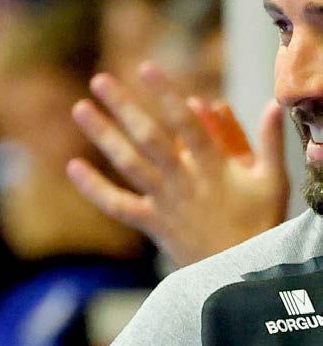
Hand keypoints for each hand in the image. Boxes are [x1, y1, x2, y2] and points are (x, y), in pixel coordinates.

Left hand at [66, 62, 287, 266]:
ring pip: (129, 164)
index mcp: (213, 166)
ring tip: (80, 108)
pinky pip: (118, 205)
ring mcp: (164, 201)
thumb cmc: (260, 223)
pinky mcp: (151, 222)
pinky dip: (94, 188)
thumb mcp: (272, 181)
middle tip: (99, 79)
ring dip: (103, 135)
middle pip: (149, 137)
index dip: (166, 95)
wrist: (244, 277)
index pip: (187, 123)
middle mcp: (184, 179)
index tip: (146, 68)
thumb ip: (269, 141)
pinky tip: (73, 166)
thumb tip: (273, 104)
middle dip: (124, 107)